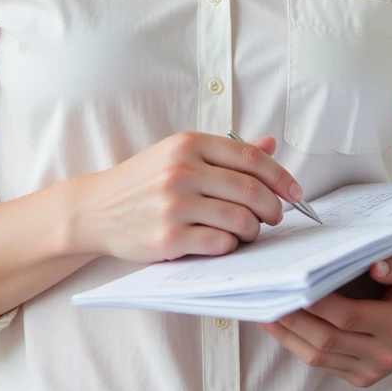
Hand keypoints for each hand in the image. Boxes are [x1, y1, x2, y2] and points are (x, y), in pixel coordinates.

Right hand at [71, 132, 303, 264]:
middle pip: (251, 190)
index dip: (281, 177)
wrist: (95, 209)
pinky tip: (225, 244)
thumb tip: (270, 144)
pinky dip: (231, 247)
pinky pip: (220, 245)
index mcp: (188, 143)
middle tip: (275, 217)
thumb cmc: (142, 182)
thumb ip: (225, 152)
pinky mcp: (168, 238)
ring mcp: (173, 205)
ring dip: (254, 230)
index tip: (296, 193)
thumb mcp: (178, 154)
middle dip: (273, 208)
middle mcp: (181, 170)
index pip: (250, 157)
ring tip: (249, 232)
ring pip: (240, 219)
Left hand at [258, 250, 391, 388]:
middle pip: (326, 338)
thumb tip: (375, 264)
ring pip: (318, 355)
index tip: (292, 284)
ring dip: (287, 334)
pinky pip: (321, 364)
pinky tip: (278, 326)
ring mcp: (370, 371)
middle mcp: (384, 353)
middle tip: (266, 296)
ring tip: (262, 311)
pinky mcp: (359, 379)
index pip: (348, 315)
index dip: (316, 303)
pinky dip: (296, 344)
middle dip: (292, 319)